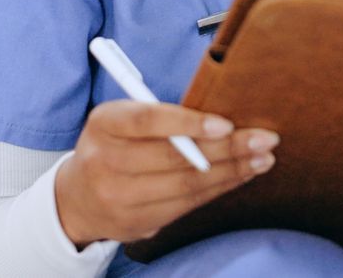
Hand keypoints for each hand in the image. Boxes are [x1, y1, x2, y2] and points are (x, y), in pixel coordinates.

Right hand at [54, 101, 279, 245]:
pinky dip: (219, 188)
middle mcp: (106, 163)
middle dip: (228, 148)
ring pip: (187, 186)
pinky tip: (242, 175)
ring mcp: (120, 199)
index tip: (227, 124)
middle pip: (176, 157)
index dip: (188, 122)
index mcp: (104, 125)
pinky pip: (187, 206)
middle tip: (266, 138)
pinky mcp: (137, 224)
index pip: (147, 120)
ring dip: (232, 171)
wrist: (77, 199)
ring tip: (263, 158)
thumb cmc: (115, 146)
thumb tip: (222, 118)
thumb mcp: (123, 121)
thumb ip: (162, 117)